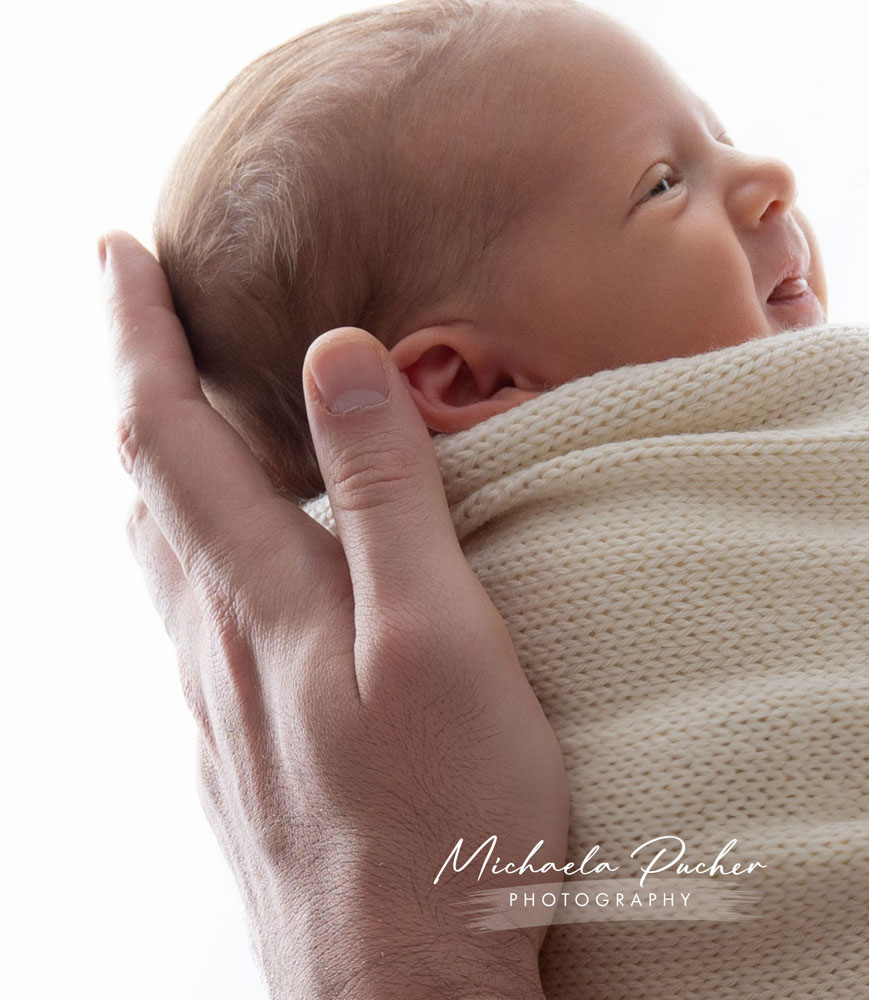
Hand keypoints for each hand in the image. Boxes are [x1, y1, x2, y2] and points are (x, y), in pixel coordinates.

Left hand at [102, 231, 567, 999]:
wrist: (403, 993)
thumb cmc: (443, 817)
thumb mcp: (437, 634)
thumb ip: (386, 493)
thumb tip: (335, 356)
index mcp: (257, 596)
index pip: (162, 432)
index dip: (133, 334)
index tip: (116, 251)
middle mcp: (214, 641)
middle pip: (142, 486)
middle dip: (129, 381)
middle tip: (136, 310)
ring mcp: (219, 702)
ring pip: (161, 554)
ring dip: (155, 462)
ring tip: (175, 410)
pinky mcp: (243, 749)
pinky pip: (192, 616)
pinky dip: (193, 543)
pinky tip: (231, 560)